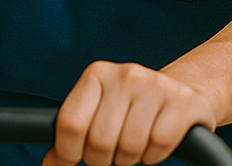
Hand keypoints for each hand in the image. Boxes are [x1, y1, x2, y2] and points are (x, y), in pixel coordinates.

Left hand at [43, 62, 215, 165]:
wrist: (181, 92)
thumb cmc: (130, 107)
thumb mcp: (99, 111)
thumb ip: (72, 134)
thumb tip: (49, 164)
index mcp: (97, 74)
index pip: (70, 122)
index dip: (67, 152)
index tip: (71, 162)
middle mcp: (125, 74)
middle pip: (99, 141)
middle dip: (101, 160)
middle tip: (109, 157)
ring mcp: (155, 85)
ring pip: (129, 147)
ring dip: (128, 159)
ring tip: (132, 146)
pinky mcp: (182, 102)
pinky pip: (158, 146)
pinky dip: (153, 156)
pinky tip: (153, 142)